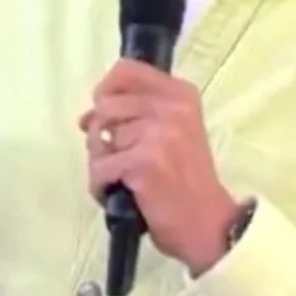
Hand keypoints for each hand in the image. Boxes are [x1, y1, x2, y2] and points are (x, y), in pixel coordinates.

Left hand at [79, 60, 239, 275]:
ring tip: (125, 179)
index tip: (106, 112)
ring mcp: (158, 133)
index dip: (106, 90)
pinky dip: (101, 186)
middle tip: (119, 158)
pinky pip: (99, 168)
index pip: (125, 70)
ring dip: (102, 163)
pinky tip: (121, 194)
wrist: (209, 225)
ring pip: (98, 138)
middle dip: (101, 134)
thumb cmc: (186, 180)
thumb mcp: (172, 133)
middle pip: (105, 105)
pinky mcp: (143, 162)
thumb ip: (135, 114)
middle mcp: (171, 107)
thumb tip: (86, 117)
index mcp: (180, 94)